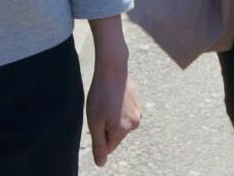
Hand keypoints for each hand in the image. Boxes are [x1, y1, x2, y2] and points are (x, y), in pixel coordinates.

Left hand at [85, 18, 140, 166]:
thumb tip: (101, 164)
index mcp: (123, 130)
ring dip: (111, 118)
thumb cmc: (101, 95)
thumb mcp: (94, 123)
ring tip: (106, 102)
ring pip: (120, 124)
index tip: (95, 120)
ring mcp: (138, 112)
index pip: (108, 147)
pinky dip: (117, 109)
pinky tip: (113, 97)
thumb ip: (99, 145)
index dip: (98, 135)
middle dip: (105, 127)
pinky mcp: (138, 103)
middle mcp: (135, 124)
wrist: (113, 69)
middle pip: (114, 135)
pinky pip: (124, 114)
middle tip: (100, 110)